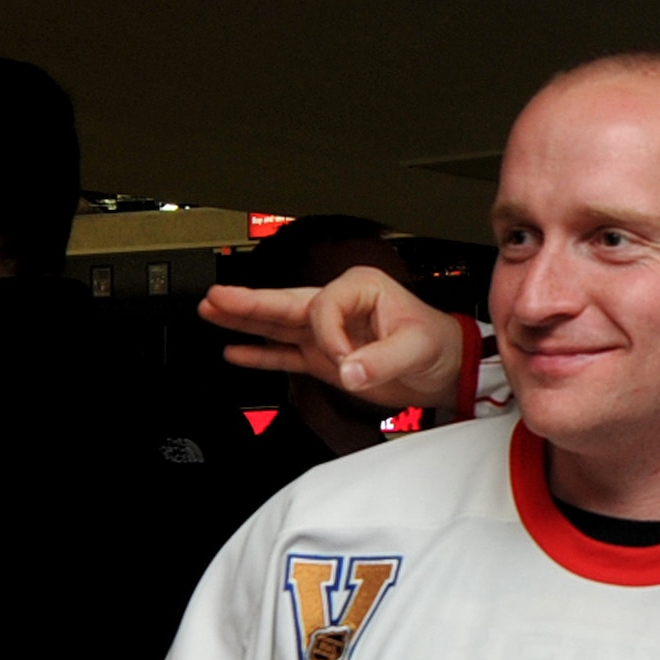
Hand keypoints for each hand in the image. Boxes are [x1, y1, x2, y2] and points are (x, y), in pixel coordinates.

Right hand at [199, 267, 471, 410]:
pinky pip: (288, 354)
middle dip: (251, 302)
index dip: (328, 336)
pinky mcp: (326, 358)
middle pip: (287, 303)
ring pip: (280, 325)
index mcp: (360, 289)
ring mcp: (329, 334)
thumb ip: (381, 359)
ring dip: (246, 322)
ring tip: (211, 312)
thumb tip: (349, 370)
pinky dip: (263, 354)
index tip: (344, 360)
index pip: (323, 307)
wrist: (447, 369)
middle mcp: (340, 307)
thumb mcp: (416, 347)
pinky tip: (236, 351)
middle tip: (217, 297)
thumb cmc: (438, 344)